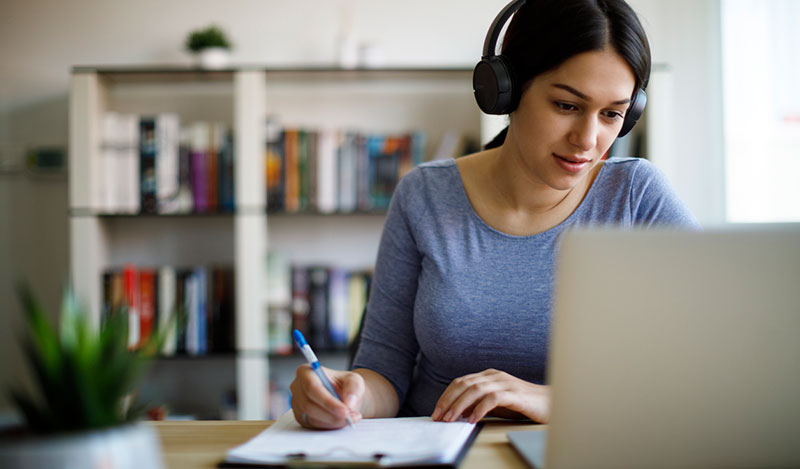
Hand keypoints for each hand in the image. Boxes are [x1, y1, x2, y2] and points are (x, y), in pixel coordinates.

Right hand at [289, 365, 364, 428]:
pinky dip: (330, 426)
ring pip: (312, 418)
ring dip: (333, 421)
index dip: (327, 401)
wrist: (343, 395)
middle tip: (350, 417)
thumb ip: (353, 388)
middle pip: (309, 405)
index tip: (344, 410)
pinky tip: (342, 421)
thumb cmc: (344, 384)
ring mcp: (297, 404)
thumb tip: (349, 402)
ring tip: (351, 418)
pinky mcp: (301, 417)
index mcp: (306, 372)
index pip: (312, 387)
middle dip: (332, 415)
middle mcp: (297, 387)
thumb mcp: (354, 380)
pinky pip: (314, 426)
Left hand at [431, 369, 549, 423]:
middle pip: (464, 384)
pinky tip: (473, 420)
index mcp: (488, 376)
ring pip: (475, 390)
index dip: (446, 396)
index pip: (460, 382)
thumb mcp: (496, 403)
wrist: (551, 404)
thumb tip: (458, 413)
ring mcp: (505, 383)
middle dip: (448, 401)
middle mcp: (494, 376)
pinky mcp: (515, 394)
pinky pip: (492, 399)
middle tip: (439, 417)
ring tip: (451, 419)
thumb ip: (479, 404)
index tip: (437, 412)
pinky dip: (480, 409)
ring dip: (459, 406)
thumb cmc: (522, 404)